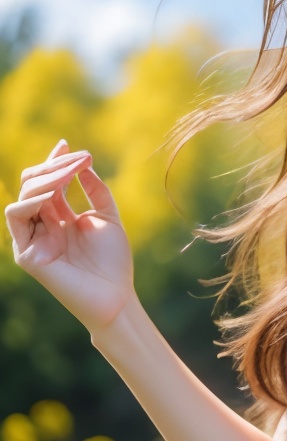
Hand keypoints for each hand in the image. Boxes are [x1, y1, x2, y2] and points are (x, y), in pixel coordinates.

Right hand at [4, 139, 135, 334]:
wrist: (116, 296)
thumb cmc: (114, 262)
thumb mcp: (107, 218)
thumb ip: (96, 191)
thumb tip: (83, 164)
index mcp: (59, 217)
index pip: (48, 182)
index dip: (54, 161)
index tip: (68, 144)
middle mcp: (43, 225)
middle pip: (34, 184)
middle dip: (53, 166)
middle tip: (78, 157)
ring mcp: (32, 238)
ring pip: (24, 195)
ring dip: (46, 178)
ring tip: (69, 172)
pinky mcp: (26, 253)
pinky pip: (17, 216)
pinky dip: (31, 200)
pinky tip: (52, 194)